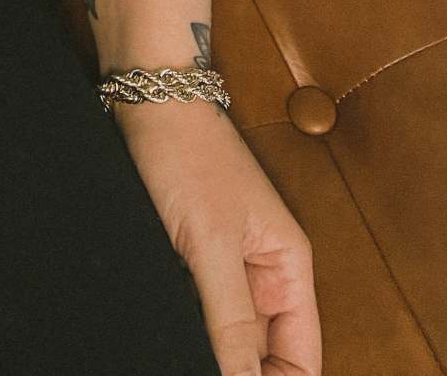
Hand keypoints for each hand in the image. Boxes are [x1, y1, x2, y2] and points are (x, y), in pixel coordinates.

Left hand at [110, 97, 321, 375]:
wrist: (145, 98)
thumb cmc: (187, 154)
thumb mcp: (211, 244)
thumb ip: (232, 320)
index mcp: (288, 266)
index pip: (302, 358)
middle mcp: (264, 271)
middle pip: (265, 354)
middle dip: (239, 369)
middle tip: (201, 362)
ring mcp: (227, 264)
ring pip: (228, 336)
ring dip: (212, 350)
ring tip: (182, 340)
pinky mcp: (193, 255)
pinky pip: (199, 310)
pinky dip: (187, 326)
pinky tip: (169, 328)